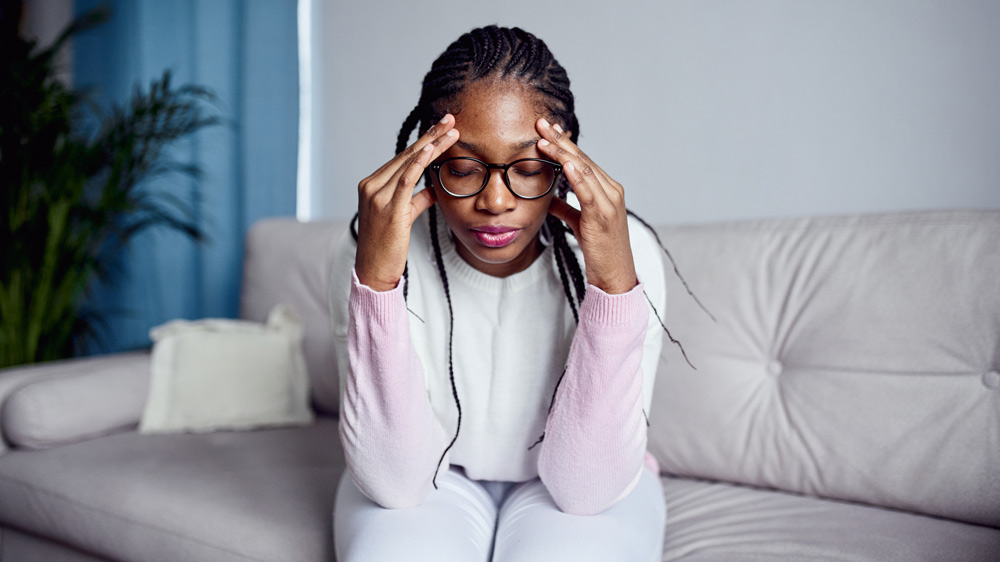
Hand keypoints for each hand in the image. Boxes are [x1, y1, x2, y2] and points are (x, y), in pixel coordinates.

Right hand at [355, 114, 459, 290]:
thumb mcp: (403, 217)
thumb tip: (434, 188)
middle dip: (430, 135)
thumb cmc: (387, 247)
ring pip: (408, 163)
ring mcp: (377, 196)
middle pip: (406, 155)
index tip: (441, 128)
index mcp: (372, 185)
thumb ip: (417, 200)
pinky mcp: (388, 209)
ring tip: (451, 131)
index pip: (402, 158)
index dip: (423, 141)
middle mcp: (371, 186)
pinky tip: (431, 150)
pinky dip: (419, 163)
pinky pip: (405, 181)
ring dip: (432, 145)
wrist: (373, 270)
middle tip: (450, 119)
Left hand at [536, 118, 636, 294]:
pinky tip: (565, 163)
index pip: (583, 160)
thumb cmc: (599, 250)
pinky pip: (588, 191)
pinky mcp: (603, 216)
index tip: (546, 130)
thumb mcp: (579, 223)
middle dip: (560, 140)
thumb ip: (566, 208)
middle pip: (583, 159)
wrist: (615, 274)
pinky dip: (577, 175)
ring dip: (562, 153)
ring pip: (584, 170)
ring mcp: (610, 202)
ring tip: (543, 139)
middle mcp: (612, 191)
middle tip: (541, 123)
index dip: (564, 144)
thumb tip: (549, 198)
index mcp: (607, 190)